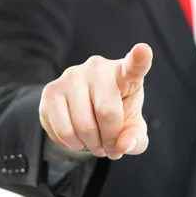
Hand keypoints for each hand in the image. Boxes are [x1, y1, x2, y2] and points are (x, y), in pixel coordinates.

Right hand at [39, 43, 152, 159]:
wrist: (82, 111)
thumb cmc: (114, 113)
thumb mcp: (131, 127)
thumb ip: (136, 139)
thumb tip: (123, 145)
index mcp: (124, 73)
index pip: (133, 65)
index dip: (139, 58)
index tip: (143, 50)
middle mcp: (98, 68)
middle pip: (107, 112)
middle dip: (110, 140)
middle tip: (110, 146)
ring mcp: (72, 75)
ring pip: (84, 125)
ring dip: (91, 145)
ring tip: (94, 141)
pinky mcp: (52, 90)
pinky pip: (63, 130)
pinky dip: (73, 144)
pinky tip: (77, 137)